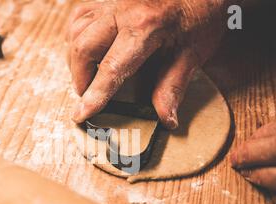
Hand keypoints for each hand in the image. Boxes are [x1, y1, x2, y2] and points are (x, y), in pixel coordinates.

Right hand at [67, 0, 228, 128]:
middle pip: (83, 48)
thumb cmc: (200, 17)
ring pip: (77, 32)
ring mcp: (113, 1)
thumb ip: (173, 87)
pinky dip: (77, 38)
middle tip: (88, 96)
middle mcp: (123, 11)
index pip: (111, 68)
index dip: (95, 96)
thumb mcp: (192, 55)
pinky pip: (80, 18)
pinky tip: (86, 52)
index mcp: (145, 27)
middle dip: (80, 78)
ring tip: (87, 77)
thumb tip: (166, 120)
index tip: (80, 115)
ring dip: (76, 60)